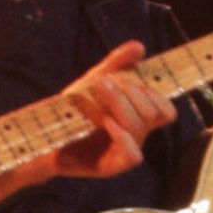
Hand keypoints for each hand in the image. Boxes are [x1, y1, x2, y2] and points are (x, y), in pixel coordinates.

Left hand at [49, 40, 173, 179]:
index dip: (154, 94)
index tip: (128, 79)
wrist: (47, 135)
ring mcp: (125, 150)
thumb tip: (139, 46)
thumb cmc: (75, 110)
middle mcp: (136, 135)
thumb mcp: (94, 81)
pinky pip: (132, 154)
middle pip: (153, 113)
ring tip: (98, 88)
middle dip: (131, 92)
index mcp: (137, 117)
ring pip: (140, 126)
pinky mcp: (113, 166)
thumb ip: (117, 64)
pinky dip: (121, 133)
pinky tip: (104, 120)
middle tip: (104, 81)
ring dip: (119, 102)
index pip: (165, 110)